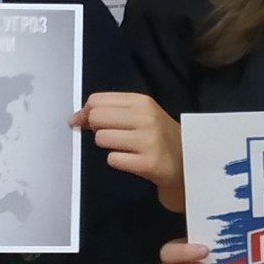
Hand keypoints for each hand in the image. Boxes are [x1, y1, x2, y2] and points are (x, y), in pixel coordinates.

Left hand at [77, 92, 184, 209]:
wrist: (188, 164)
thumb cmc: (159, 137)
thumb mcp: (142, 115)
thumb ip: (112, 110)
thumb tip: (75, 117)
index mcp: (142, 101)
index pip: (97, 100)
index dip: (86, 112)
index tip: (86, 123)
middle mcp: (146, 117)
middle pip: (96, 117)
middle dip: (95, 129)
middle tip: (110, 137)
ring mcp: (148, 140)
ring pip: (102, 138)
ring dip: (108, 147)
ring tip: (126, 149)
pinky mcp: (148, 163)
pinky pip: (113, 159)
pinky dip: (118, 161)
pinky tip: (132, 160)